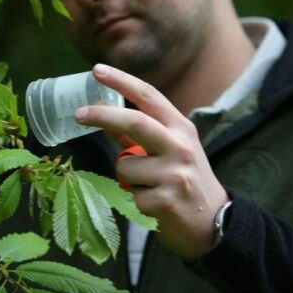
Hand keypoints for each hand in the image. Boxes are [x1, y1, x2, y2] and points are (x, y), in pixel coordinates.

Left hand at [75, 63, 228, 258]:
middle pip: (135, 122)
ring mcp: (174, 174)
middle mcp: (180, 146)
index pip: (149, 96)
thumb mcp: (170, 150)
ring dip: (126, 178)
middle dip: (103, 115)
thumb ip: (138, 135)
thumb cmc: (185, 180)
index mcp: (181, 128)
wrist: (214, 222)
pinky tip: (155, 205)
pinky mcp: (165, 201)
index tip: (97, 70)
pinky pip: (129, 195)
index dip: (121, 81)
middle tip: (78, 114)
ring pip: (124, 166)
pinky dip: (134, 200)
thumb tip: (104, 119)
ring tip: (148, 187)